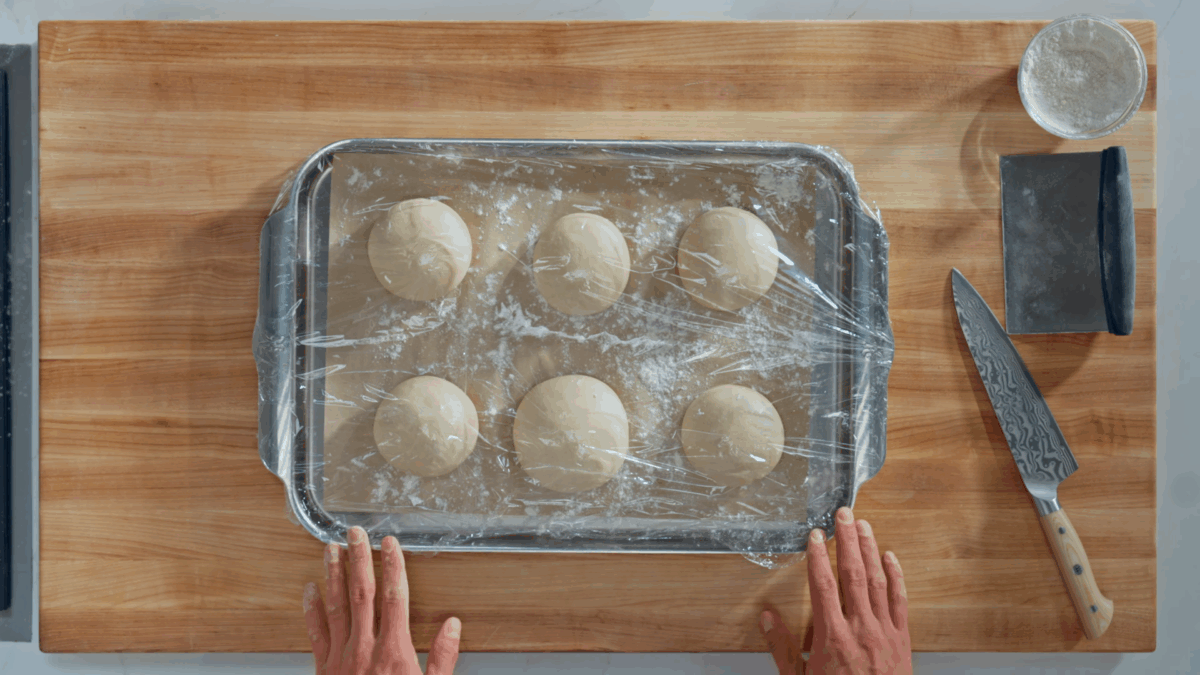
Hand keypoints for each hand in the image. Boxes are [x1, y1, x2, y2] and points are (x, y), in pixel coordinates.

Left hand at [303, 526, 461, 674]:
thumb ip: (443, 659)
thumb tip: (452, 625)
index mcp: (394, 653)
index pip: (395, 598)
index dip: (393, 567)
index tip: (390, 544)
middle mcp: (364, 650)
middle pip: (361, 593)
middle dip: (359, 559)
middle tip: (355, 533)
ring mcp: (340, 659)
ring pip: (336, 606)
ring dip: (333, 574)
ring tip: (330, 549)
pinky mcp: (323, 670)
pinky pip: (316, 632)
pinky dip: (311, 608)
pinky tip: (309, 589)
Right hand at [760, 507, 911, 674]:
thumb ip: (782, 649)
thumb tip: (767, 618)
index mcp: (833, 638)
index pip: (823, 586)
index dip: (818, 557)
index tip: (815, 534)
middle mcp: (860, 629)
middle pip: (853, 574)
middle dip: (848, 541)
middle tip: (844, 514)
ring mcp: (884, 632)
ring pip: (877, 582)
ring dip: (870, 550)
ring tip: (864, 525)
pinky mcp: (902, 640)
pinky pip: (900, 602)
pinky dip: (895, 577)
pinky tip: (890, 558)